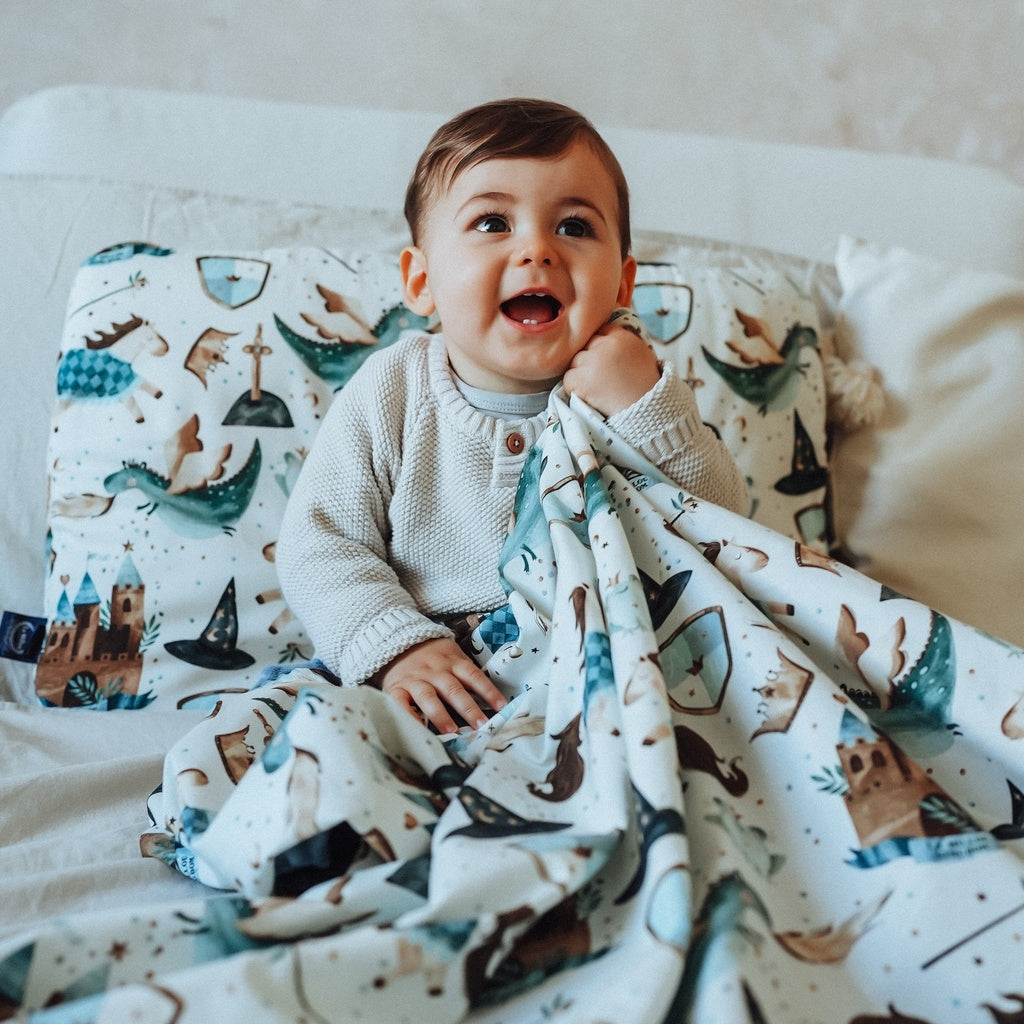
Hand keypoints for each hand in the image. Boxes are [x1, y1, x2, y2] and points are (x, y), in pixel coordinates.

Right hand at [374, 637, 506, 733]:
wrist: (397, 639)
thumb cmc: (433, 654)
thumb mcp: (452, 655)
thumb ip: (467, 673)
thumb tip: (491, 698)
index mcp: (452, 662)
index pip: (473, 676)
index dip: (488, 691)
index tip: (502, 707)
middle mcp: (435, 671)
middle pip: (453, 690)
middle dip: (469, 709)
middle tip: (481, 725)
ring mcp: (415, 680)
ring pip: (429, 698)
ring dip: (441, 715)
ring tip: (452, 731)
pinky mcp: (397, 688)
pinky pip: (401, 704)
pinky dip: (408, 717)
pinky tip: (417, 729)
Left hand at [563, 323, 659, 415]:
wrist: (646, 410)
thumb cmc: (646, 386)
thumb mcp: (642, 355)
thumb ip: (625, 345)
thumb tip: (607, 339)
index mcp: (623, 337)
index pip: (602, 331)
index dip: (600, 346)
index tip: (605, 360)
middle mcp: (606, 345)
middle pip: (586, 346)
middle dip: (590, 360)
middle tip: (600, 378)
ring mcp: (593, 362)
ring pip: (575, 362)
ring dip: (581, 374)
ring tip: (597, 388)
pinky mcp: (582, 379)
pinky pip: (568, 380)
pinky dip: (574, 389)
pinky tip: (589, 396)